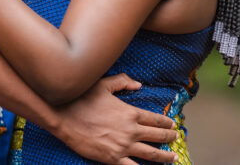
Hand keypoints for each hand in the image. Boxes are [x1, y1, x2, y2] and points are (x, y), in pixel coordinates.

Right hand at [52, 74, 177, 164]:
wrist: (64, 116)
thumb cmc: (82, 99)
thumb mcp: (103, 84)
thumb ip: (122, 82)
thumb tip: (138, 84)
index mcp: (130, 113)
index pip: (155, 119)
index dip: (166, 123)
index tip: (173, 125)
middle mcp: (131, 130)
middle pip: (157, 136)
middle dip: (170, 137)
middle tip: (176, 138)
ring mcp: (123, 146)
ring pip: (151, 154)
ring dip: (165, 156)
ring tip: (173, 157)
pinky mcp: (113, 158)